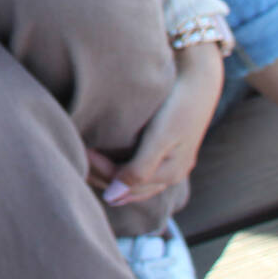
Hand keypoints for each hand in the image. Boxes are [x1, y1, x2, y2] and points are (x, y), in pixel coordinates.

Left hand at [91, 43, 222, 206]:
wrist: (200, 80)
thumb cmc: (179, 106)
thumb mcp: (160, 138)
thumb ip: (139, 169)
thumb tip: (112, 198)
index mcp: (171, 174)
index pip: (126, 186)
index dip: (101, 172)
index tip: (81, 151)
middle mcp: (172, 174)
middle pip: (129, 188)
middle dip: (102, 175)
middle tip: (78, 155)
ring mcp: (171, 162)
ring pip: (133, 181)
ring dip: (109, 173)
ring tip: (86, 157)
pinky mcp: (168, 149)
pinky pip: (139, 169)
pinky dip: (119, 166)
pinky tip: (105, 157)